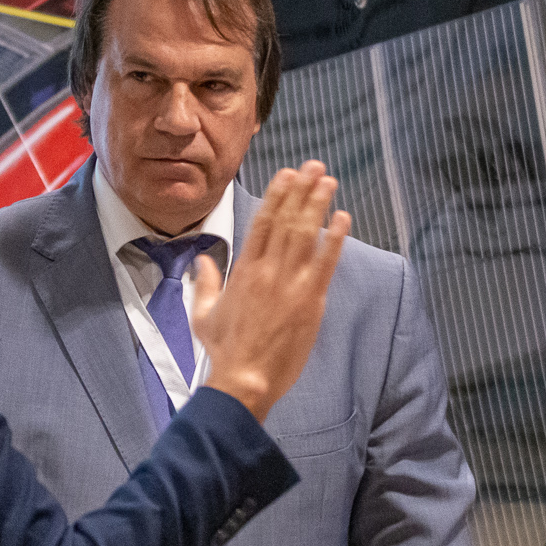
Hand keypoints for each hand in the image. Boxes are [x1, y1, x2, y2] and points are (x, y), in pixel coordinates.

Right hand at [191, 161, 350, 420]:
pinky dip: (335, 238)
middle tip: (314, 166)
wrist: (245, 378)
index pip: (262, 222)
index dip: (276, 195)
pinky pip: (325, 263)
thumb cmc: (224, 350)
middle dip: (301, 190)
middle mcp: (267, 270)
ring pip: (306, 234)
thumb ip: (204, 283)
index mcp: (243, 271)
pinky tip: (343, 218)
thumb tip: (202, 260)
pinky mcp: (310, 301)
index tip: (287, 174)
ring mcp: (290, 284)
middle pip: (287, 220)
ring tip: (329, 181)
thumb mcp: (203, 314)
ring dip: (318, 204)